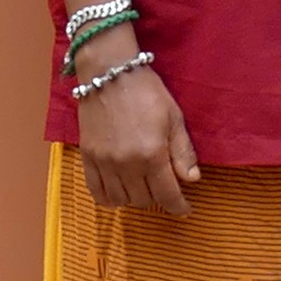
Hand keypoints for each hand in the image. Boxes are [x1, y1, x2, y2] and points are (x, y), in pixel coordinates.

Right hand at [72, 41, 197, 215]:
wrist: (109, 72)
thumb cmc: (147, 91)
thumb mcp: (174, 118)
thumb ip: (183, 152)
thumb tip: (192, 179)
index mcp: (152, 154)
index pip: (167, 195)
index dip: (178, 206)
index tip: (184, 208)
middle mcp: (126, 164)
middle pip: (144, 200)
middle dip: (158, 198)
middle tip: (164, 187)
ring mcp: (104, 162)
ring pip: (121, 200)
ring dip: (135, 198)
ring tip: (143, 187)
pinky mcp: (88, 157)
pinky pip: (96, 192)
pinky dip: (109, 198)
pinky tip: (119, 191)